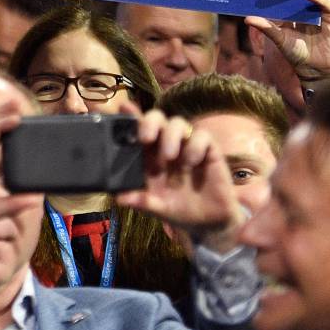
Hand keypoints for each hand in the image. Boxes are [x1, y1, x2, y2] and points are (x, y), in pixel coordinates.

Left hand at [115, 107, 245, 248]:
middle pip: (156, 118)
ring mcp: (187, 146)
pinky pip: (202, 135)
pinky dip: (195, 145)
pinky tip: (191, 162)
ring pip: (177, 122)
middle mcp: (166, 146)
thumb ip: (141, 201)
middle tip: (145, 138)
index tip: (121, 106)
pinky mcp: (208, 151)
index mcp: (149, 157)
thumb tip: (120, 199)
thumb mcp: (157, 208)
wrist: (209, 222)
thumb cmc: (178, 210)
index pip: (136, 131)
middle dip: (149, 121)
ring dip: (171, 136)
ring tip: (170, 157)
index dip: (129, 117)